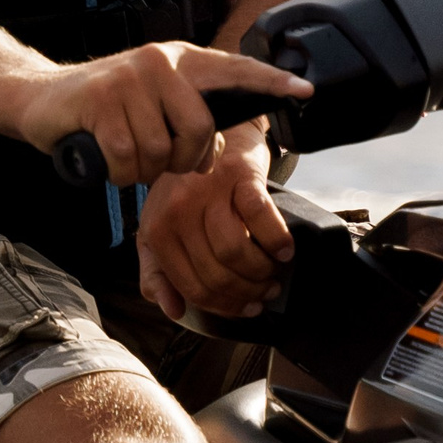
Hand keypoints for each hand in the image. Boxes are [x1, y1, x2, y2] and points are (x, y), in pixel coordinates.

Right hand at [11, 39, 310, 188]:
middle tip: (160, 160)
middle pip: (200, 129)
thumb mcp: (152, 101)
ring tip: (125, 153)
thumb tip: (222, 151)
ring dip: (143, 169)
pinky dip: (118, 172)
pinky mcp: (100, 101)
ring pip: (161, 150)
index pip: (234, 68)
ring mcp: (128, 79)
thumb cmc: (104, 109)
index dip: (270, 82)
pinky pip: (127, 158)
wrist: (40, 99)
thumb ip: (188, 115)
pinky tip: (106, 159)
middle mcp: (158, 62)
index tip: (305, 90)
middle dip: (184, 160)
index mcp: (179, 60)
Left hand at [138, 129, 293, 319]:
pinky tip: (284, 250)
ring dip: (261, 272)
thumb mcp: (161, 229)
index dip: (222, 306)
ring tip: (273, 275)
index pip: (190, 286)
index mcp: (157, 231)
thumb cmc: (188, 186)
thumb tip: (172, 310)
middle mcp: (178, 211)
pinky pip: (261, 219)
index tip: (245, 308)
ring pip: (236, 253)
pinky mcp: (240, 175)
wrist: (214, 133)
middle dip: (246, 293)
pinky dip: (277, 241)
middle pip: (216, 274)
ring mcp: (209, 192)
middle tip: (265, 293)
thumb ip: (159, 272)